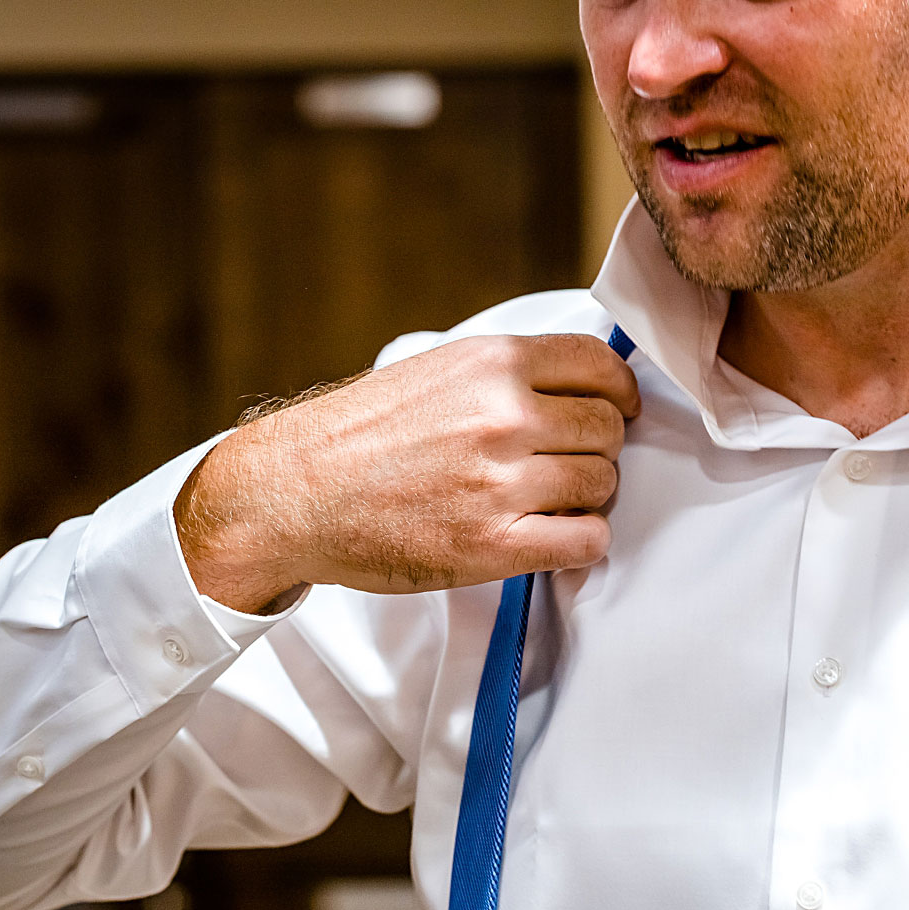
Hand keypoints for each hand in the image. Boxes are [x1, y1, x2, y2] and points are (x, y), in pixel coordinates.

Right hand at [176, 334, 639, 612]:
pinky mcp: (493, 544)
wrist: (290, 493)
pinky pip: (585, 542)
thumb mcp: (435, 371)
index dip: (618, 393)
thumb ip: (505, 374)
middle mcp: (502, 416)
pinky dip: (581, 543)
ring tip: (548, 501)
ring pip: (602, 485)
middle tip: (566, 464)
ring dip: (587, 497)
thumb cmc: (358, 435)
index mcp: (492, 364)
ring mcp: (500, 481)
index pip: (600, 366)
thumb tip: (580, 385)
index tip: (618, 409)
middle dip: (597, 449)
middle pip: (607, 430)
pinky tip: (554, 538)